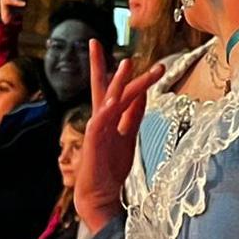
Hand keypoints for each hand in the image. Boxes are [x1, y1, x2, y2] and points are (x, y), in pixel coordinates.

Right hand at [75, 41, 163, 235]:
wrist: (99, 195)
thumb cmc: (112, 167)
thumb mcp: (128, 135)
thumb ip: (133, 114)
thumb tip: (144, 93)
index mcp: (106, 117)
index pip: (109, 89)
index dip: (116, 71)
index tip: (124, 54)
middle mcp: (98, 119)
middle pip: (101, 87)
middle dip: (100, 65)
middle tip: (98, 43)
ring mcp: (95, 129)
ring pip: (108, 100)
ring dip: (119, 83)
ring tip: (128, 65)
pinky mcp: (94, 142)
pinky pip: (101, 122)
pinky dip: (107, 109)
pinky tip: (113, 99)